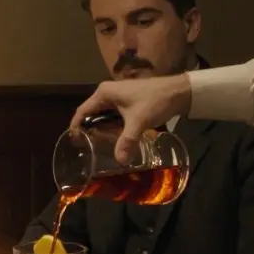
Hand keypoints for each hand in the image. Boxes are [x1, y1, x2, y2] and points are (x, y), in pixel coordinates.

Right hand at [70, 74, 192, 162]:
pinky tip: (115, 139)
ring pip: (103, 115)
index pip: (83, 110)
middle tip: (86, 148)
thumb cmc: (155, 101)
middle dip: (88, 129)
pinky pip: (113, 115)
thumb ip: (127, 141)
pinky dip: (112, 126)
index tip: (74, 142)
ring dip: (101, 129)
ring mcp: (118, 96)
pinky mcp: (128, 101)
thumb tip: (120, 162)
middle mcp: (108, 92)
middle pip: (92, 113)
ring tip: (98, 146)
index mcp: (104, 93)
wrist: (178, 91)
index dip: (76, 126)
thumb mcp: (138, 122)